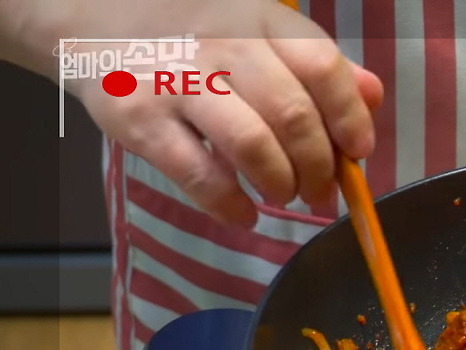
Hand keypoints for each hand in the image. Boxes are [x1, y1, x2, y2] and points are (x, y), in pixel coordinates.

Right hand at [22, 0, 383, 227]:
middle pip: (293, 115)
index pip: (323, 67)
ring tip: (283, 196)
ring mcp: (177, 80)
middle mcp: (222, 44)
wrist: (92, 18)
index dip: (350, 117)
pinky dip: (230, 205)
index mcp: (261, 20)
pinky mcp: (138, 118)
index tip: (358, 152)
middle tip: (321, 192)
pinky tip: (243, 213)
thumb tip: (372, 97)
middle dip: (320, 167)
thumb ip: (316, 64)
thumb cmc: (194, 35)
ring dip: (281, 184)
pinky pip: (198, 174)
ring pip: (252, 144)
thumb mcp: (257, 32)